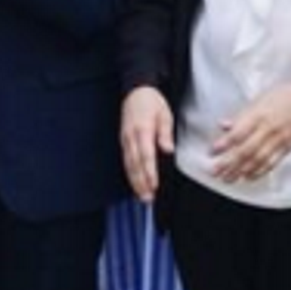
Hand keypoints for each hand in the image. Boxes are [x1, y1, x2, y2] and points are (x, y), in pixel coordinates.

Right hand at [121, 86, 175, 202]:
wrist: (136, 91)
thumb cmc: (153, 103)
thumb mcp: (165, 114)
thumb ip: (165, 133)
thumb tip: (168, 150)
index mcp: (142, 130)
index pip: (146, 155)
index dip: (149, 172)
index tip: (154, 185)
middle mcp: (131, 137)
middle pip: (135, 164)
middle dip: (141, 183)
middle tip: (148, 198)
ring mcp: (125, 140)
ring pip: (128, 165)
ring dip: (135, 182)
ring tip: (142, 196)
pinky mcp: (123, 141)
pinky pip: (126, 161)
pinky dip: (130, 174)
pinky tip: (136, 184)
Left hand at [209, 82, 290, 183]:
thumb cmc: (284, 97)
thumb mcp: (259, 100)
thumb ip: (241, 116)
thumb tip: (223, 125)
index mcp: (259, 115)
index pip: (238, 133)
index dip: (223, 144)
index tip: (212, 151)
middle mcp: (268, 129)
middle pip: (245, 151)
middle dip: (228, 163)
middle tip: (215, 171)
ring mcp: (278, 140)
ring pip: (257, 160)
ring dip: (240, 171)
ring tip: (227, 178)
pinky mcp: (286, 148)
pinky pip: (271, 163)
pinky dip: (259, 172)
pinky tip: (248, 177)